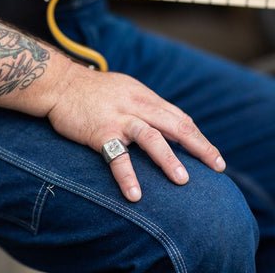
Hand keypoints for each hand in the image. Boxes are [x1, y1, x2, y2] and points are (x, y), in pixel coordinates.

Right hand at [48, 64, 225, 201]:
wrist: (59, 83)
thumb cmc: (89, 89)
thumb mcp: (123, 88)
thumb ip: (141, 103)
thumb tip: (158, 120)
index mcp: (144, 96)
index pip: (178, 116)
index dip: (196, 136)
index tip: (209, 154)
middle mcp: (137, 105)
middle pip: (176, 125)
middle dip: (199, 146)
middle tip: (217, 166)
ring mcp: (119, 118)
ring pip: (152, 138)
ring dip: (169, 160)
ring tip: (183, 181)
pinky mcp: (100, 132)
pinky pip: (117, 157)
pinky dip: (127, 176)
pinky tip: (135, 194)